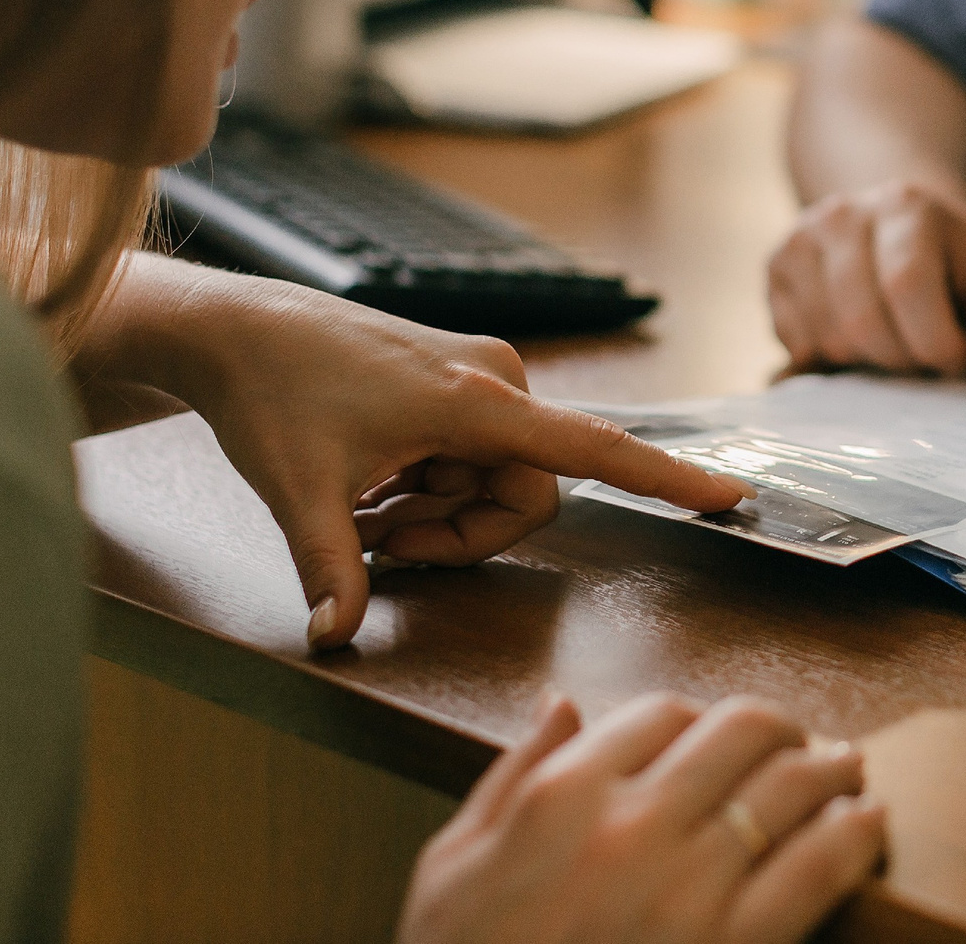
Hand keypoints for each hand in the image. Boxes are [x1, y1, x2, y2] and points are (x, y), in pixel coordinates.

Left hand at [90, 258, 745, 648]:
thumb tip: (335, 635)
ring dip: (439, 513)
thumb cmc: (272, 396)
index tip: (727, 498)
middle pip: (527, 496)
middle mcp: (496, 381)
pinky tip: (373, 482)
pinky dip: (430, 487)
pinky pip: (477, 460)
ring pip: (499, 484)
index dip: (666, 479)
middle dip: (460, 534)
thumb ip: (328, 567)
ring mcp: (481, 379)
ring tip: (364, 507)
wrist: (238, 329)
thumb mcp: (298, 492)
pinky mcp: (462, 382)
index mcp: (476, 402)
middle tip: (380, 540)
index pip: (594, 450)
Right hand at [399, 692, 885, 943]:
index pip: (662, 713)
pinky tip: (867, 825)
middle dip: (781, 729)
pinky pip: (818, 868)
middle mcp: (631, 827)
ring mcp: (688, 889)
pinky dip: (854, 834)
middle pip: (742, 732)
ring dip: (832, 768)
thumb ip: (511, 776)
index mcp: (561, 797)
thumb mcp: (453, 866)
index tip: (718, 736)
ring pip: (792, 786)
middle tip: (799, 742)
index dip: (701, 718)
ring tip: (846, 771)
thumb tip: (559, 705)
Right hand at [768, 180, 965, 381]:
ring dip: (867, 363)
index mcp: (906, 205)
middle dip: (901, 360)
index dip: (934, 341)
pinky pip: (796, 345)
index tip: (955, 360)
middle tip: (924, 358)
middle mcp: (842, 213)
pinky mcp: (775, 268)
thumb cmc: (960, 265)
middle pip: (861, 320)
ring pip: (827, 338)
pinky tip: (859, 338)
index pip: (906, 284)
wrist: (902, 230)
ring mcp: (800, 238)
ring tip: (895, 342)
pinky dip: (832, 361)